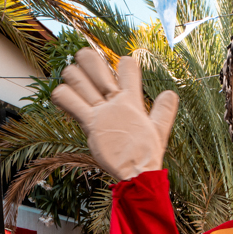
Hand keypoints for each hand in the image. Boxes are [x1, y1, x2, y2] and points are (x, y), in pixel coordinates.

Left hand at [51, 48, 178, 179]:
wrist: (138, 174)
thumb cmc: (147, 154)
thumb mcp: (159, 130)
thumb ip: (164, 110)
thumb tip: (171, 94)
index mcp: (132, 100)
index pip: (127, 65)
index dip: (123, 63)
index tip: (120, 71)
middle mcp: (115, 101)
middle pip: (92, 62)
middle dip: (86, 59)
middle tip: (85, 68)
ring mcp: (100, 111)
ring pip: (75, 77)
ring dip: (71, 75)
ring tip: (73, 82)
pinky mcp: (89, 123)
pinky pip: (67, 100)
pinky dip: (61, 95)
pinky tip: (65, 98)